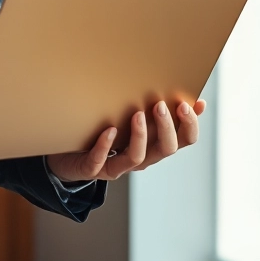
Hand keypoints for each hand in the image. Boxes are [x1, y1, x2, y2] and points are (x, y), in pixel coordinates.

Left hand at [45, 99, 206, 182]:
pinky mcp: (93, 168)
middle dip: (167, 127)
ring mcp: (117, 165)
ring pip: (137, 158)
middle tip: (161, 105)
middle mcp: (140, 158)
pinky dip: (105, 146)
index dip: (190, 125)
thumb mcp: (133, 119)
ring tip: (137, 114)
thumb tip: (184, 92)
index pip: (184, 140)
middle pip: (165, 149)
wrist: (69, 157)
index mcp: (154, 145)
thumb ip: (155, 109)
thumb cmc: (106, 133)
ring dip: (140, 136)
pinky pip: (101, 161)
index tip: (189, 104)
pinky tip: (109, 130)